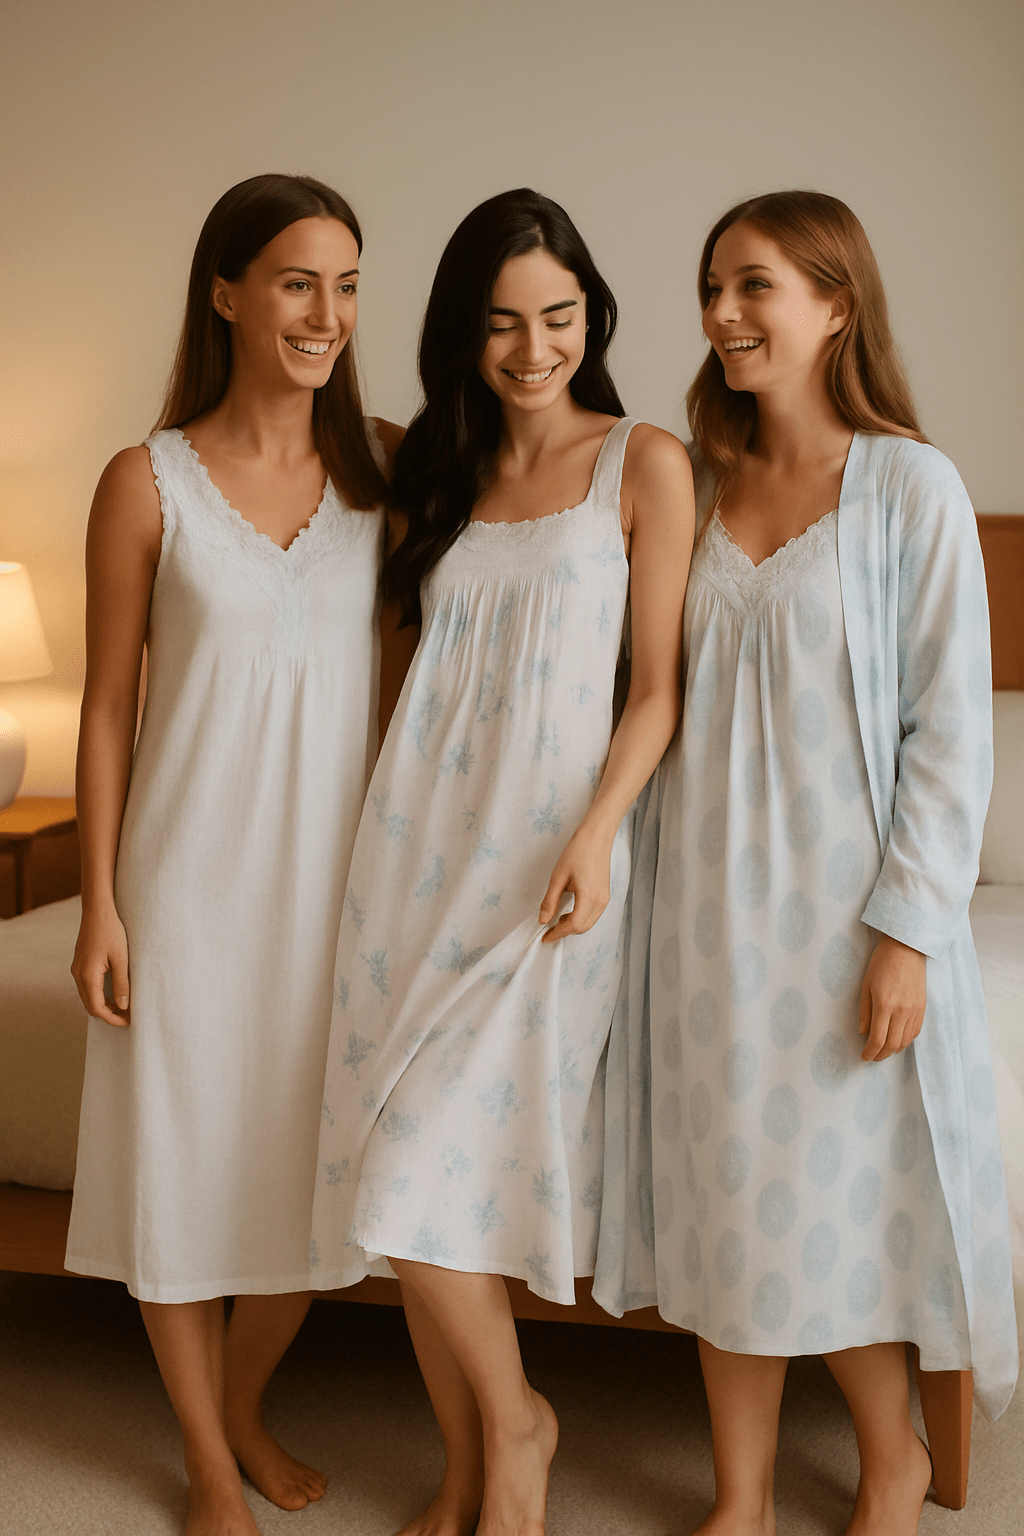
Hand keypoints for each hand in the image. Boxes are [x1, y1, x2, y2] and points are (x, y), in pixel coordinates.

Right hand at [71, 904, 130, 1026]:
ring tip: (123, 1007)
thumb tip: (123, 1006)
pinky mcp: (80, 963)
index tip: (128, 1022)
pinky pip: (87, 986)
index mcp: (88, 975)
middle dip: (108, 1014)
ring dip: (103, 1005)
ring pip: (88, 996)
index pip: (97, 1008)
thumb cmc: (111, 931)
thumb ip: (122, 983)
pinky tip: (114, 992)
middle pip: (90, 1005)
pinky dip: (99, 994)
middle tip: (127, 1017)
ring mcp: (77, 969)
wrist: (97, 910)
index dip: (112, 1019)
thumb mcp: (121, 958)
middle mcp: (78, 974)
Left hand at [539, 826, 612, 943]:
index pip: (573, 925)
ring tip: (557, 919)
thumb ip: (550, 901)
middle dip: (565, 931)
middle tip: (548, 929)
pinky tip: (570, 912)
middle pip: (582, 928)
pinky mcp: (605, 895)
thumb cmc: (577, 852)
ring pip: (589, 923)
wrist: (596, 838)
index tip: (545, 937)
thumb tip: (543, 920)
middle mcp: (600, 901)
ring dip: (573, 926)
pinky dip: (581, 918)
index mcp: (589, 897)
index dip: (558, 933)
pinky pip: (593, 915)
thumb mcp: (558, 877)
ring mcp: (605, 899)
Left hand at [858, 934, 925, 1061]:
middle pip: (892, 1045)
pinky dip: (905, 1040)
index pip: (877, 1039)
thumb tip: (863, 1033)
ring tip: (883, 1050)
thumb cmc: (882, 963)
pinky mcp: (923, 1008)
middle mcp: (901, 1010)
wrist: (907, 948)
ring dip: (893, 1050)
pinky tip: (897, 1040)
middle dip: (880, 1055)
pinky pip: (915, 1032)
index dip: (870, 1052)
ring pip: (906, 1041)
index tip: (863, 1057)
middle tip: (872, 1057)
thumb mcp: (866, 985)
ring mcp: (915, 1010)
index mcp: (884, 1005)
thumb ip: (864, 1011)